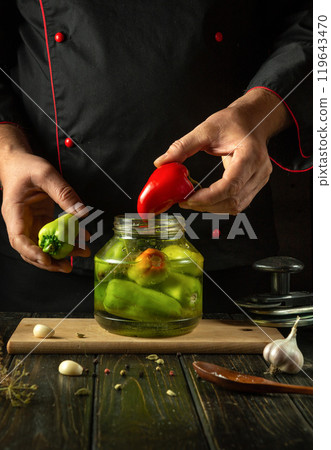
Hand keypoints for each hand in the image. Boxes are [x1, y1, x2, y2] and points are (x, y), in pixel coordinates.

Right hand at [0, 125, 89, 271]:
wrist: (19, 163)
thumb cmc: (27, 167)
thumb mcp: (46, 174)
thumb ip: (64, 193)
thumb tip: (82, 212)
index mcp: (14, 212)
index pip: (18, 238)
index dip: (31, 252)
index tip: (47, 259)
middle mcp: (20, 222)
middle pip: (30, 250)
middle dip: (48, 261)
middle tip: (67, 266)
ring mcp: (30, 224)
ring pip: (42, 247)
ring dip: (60, 255)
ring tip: (80, 255)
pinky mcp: (41, 222)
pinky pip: (52, 238)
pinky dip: (65, 243)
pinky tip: (79, 243)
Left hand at [154, 89, 290, 213]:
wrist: (252, 120)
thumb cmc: (233, 122)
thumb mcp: (205, 129)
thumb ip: (183, 146)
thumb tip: (161, 162)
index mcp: (250, 154)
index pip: (231, 184)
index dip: (209, 196)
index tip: (189, 198)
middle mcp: (259, 170)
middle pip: (234, 200)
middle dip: (207, 205)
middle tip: (185, 201)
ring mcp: (260, 179)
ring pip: (236, 206)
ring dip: (213, 207)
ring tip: (193, 201)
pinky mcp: (255, 184)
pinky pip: (238, 202)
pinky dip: (220, 204)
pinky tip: (206, 199)